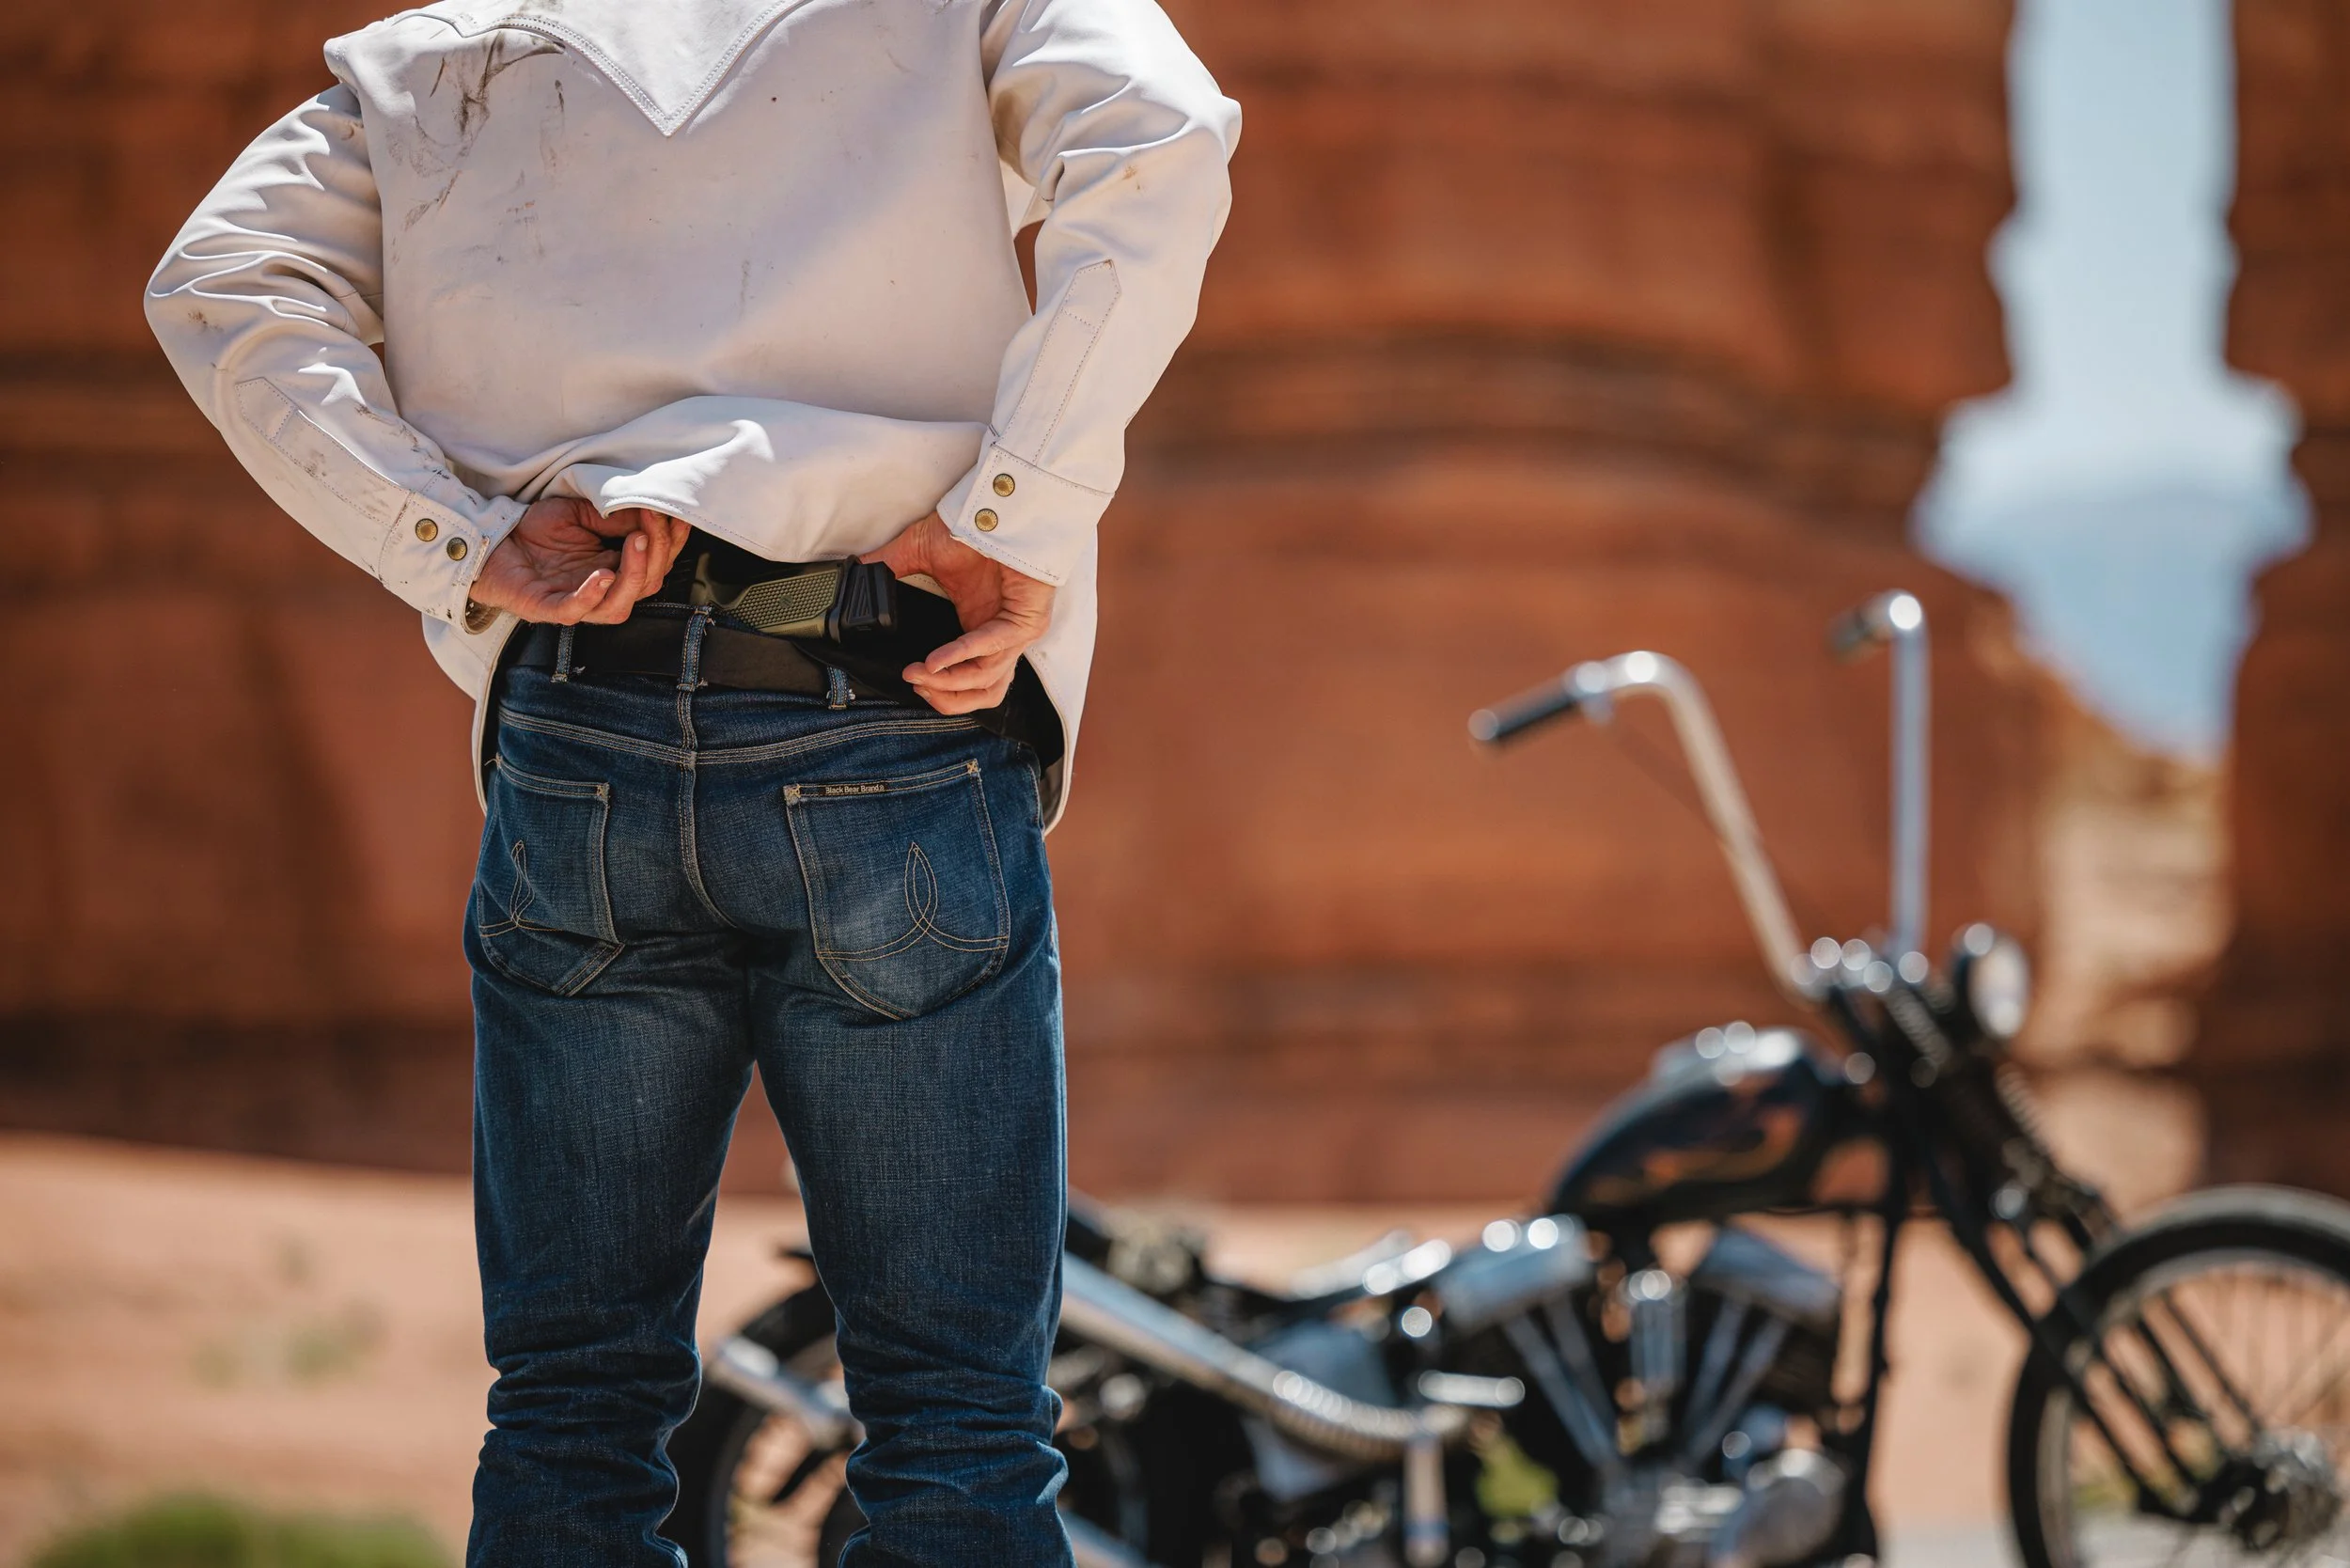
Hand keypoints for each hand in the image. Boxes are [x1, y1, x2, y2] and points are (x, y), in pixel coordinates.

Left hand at [467, 499, 692, 624]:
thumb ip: (610, 515)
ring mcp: (576, 602)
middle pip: (647, 585)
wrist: (490, 539)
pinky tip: (602, 575)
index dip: (670, 542)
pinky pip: (576, 610)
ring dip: (635, 576)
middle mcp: (601, 590)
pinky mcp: (547, 607)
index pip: (656, 564)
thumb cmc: (534, 530)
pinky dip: (592, 595)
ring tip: (638, 543)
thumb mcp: (578, 513)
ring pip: (619, 606)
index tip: (673, 512)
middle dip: (658, 553)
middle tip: (654, 521)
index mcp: (614, 568)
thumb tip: (645, 507)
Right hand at [865, 513, 1055, 713]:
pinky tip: (936, 661)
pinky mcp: (1026, 620)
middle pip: (982, 693)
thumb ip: (888, 569)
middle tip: (916, 685)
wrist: (995, 504)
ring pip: (988, 681)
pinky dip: (962, 657)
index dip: (940, 690)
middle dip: (945, 698)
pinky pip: (993, 647)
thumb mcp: (917, 554)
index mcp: (978, 628)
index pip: (968, 680)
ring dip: (950, 684)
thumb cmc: (967, 527)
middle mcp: (999, 637)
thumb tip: (854, 577)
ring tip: (920, 676)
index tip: (910, 679)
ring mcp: (1016, 632)